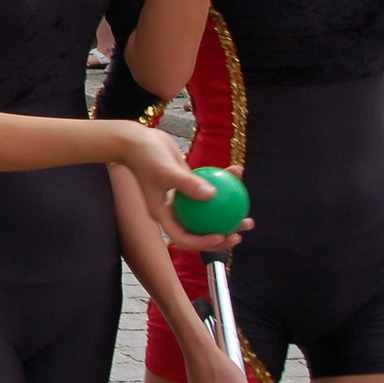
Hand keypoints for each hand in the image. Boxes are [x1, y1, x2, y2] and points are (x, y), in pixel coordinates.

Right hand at [112, 123, 248, 250]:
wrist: (136, 140)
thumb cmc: (145, 156)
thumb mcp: (165, 171)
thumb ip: (187, 184)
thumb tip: (213, 196)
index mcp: (163, 214)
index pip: (183, 237)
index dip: (203, 243)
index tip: (221, 236)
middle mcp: (173, 210)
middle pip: (199, 230)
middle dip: (222, 235)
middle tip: (241, 231)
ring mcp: (181, 198)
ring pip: (207, 212)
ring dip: (227, 214)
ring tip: (247, 214)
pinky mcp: (188, 183)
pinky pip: (208, 187)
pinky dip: (222, 181)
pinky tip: (237, 171)